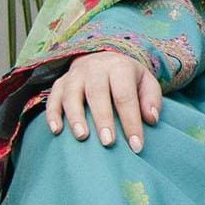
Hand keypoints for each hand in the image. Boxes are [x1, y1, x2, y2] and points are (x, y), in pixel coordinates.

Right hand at [45, 50, 161, 151]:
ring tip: (82, 137)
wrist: (102, 58)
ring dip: (76, 116)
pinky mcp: (60, 84)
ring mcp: (75, 75)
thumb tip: (151, 119)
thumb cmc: (128, 79)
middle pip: (97, 94)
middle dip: (103, 119)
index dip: (131, 121)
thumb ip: (151, 99)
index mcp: (119, 68)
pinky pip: (53, 97)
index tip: (136, 146)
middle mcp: (95, 69)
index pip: (125, 96)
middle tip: (109, 143)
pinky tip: (57, 131)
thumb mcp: (146, 82)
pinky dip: (52, 114)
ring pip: (72, 94)